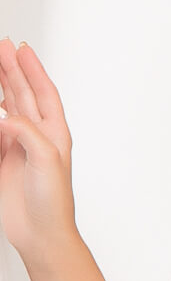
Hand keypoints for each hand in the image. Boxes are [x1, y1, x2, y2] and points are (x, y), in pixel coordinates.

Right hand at [0, 39, 78, 267]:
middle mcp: (38, 138)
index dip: (33, 70)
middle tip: (2, 46)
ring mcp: (20, 148)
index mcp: (55, 135)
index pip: (44, 93)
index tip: (22, 49)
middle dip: (12, 69)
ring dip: (1, 86)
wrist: (41, 234)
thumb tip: (5, 118)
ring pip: (8, 108)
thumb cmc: (53, 204)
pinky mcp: (4, 161)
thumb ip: (27, 133)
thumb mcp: (46, 160)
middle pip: (24, 95)